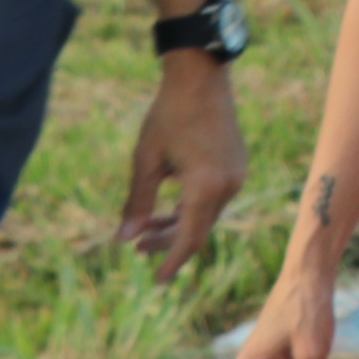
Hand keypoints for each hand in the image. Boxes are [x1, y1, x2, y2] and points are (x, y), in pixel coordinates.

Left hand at [115, 53, 246, 277]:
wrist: (200, 77)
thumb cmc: (168, 115)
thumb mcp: (145, 160)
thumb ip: (137, 202)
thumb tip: (122, 240)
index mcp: (205, 186)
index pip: (189, 238)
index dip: (171, 262)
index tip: (157, 282)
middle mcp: (228, 184)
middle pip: (198, 228)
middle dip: (167, 241)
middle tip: (136, 248)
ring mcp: (236, 174)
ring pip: (205, 214)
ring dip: (177, 222)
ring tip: (145, 229)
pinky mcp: (236, 165)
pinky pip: (214, 198)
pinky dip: (191, 207)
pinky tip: (168, 206)